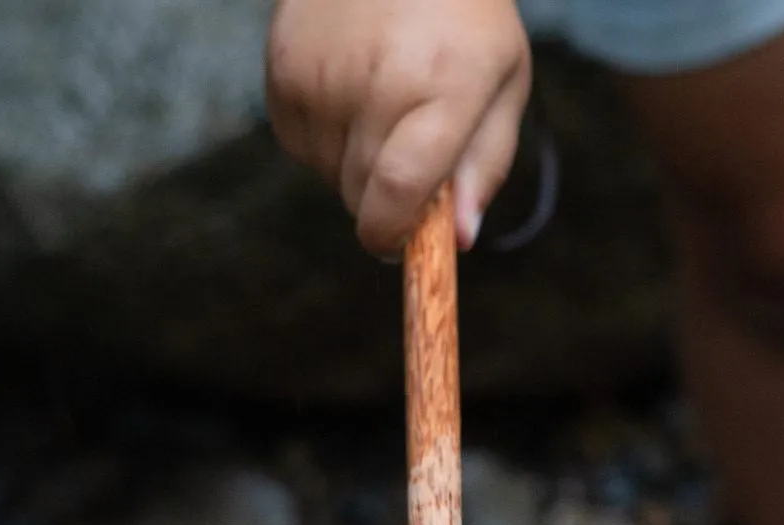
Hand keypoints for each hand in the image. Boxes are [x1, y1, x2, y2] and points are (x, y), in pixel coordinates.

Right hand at [265, 0, 530, 253]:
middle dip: (385, 199)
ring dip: (354, 163)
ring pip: (328, 172)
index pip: (399, 188)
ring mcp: (320, 73)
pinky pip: (298, 144)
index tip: (399, 244)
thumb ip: (485, 164)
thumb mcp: (502, 83)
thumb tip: (457, 240)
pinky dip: (323, 136)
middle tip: (409, 152)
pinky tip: (348, 88)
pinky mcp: (281, 68)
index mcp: (445, 84)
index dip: (393, 233)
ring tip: (381, 102)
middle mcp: (376, 80)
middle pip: (360, 194)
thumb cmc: (463, 20)